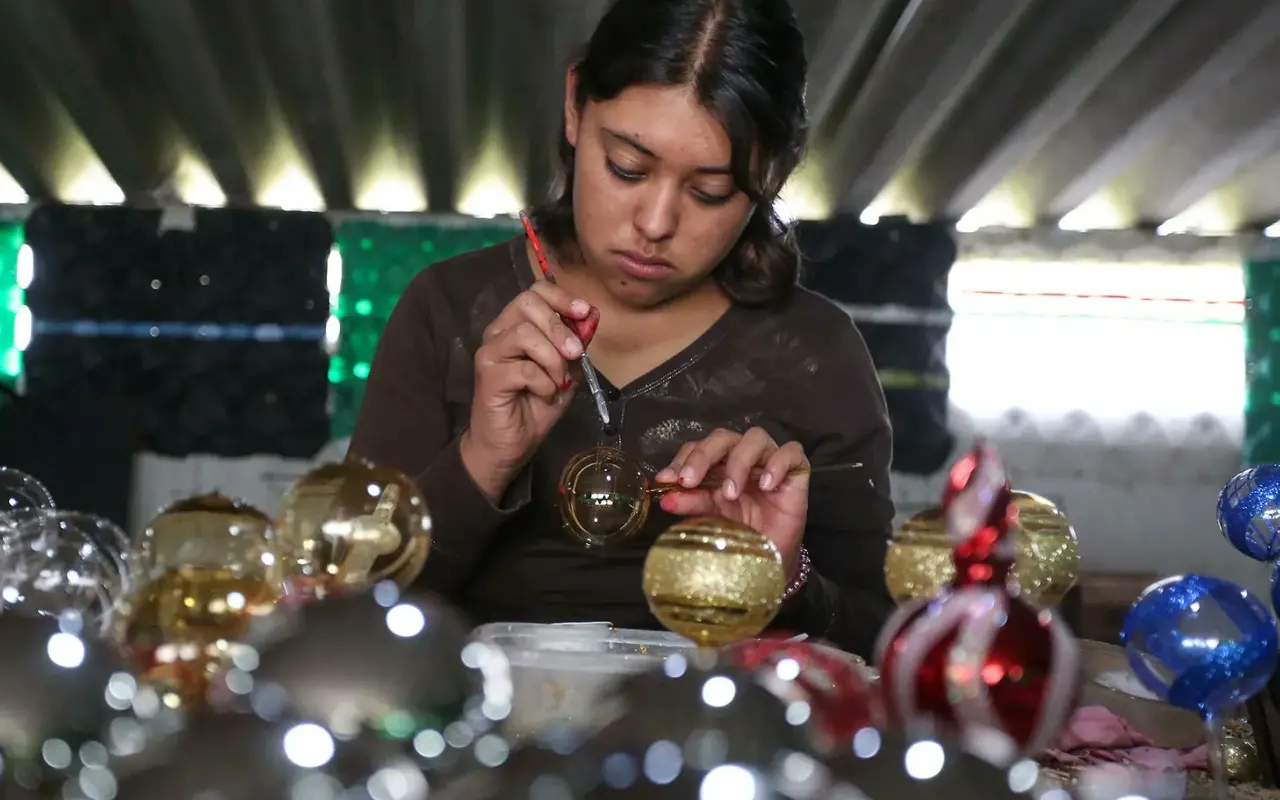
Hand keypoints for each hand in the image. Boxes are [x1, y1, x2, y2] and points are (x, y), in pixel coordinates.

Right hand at [462, 283, 598, 501]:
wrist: (511, 444)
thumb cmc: (536, 405)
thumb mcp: (567, 371)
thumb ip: (577, 344)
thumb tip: (592, 316)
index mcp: (517, 325)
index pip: (535, 292)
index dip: (561, 297)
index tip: (583, 313)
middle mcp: (499, 332)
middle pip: (528, 303)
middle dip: (558, 326)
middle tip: (575, 353)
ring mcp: (490, 352)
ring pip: (524, 334)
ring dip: (552, 358)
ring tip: (559, 381)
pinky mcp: (488, 376)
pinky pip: (523, 368)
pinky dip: (544, 382)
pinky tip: (546, 394)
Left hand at [654, 427, 808, 577]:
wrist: (772, 558)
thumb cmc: (742, 533)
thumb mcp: (712, 517)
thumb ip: (692, 503)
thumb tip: (666, 499)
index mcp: (718, 463)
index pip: (697, 447)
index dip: (682, 460)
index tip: (666, 481)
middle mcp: (743, 455)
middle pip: (722, 437)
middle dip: (702, 456)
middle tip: (689, 481)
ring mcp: (770, 459)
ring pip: (755, 437)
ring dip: (738, 462)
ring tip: (730, 493)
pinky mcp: (797, 469)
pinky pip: (791, 452)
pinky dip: (776, 465)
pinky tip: (766, 486)